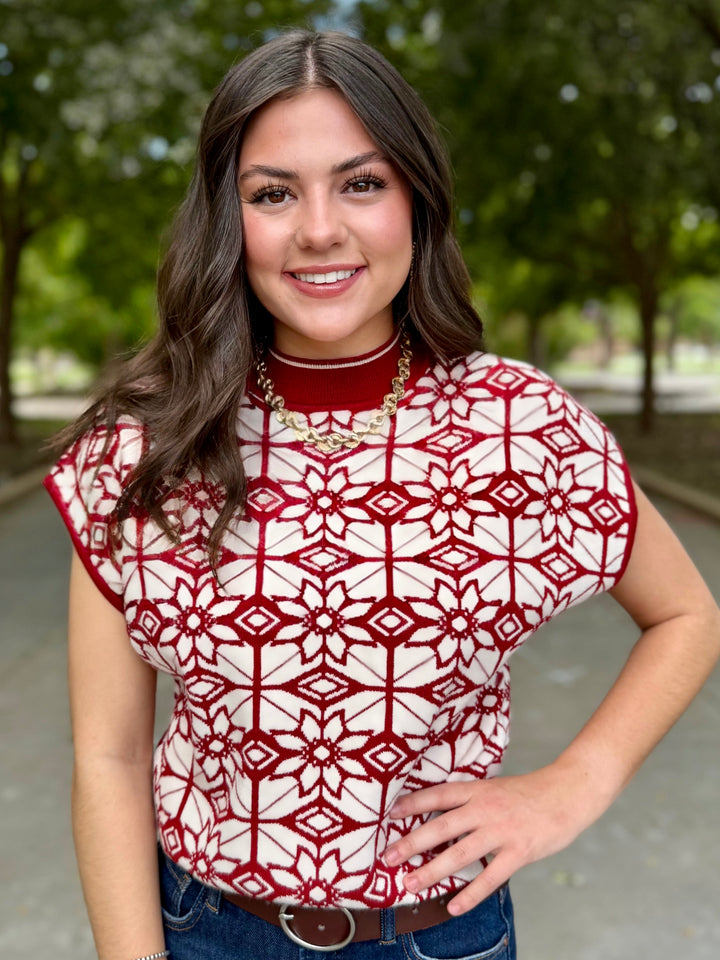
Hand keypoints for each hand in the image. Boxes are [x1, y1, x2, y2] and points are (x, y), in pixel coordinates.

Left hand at [382, 762, 602, 915]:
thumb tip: (444, 819)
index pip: (439, 795)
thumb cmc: (530, 793)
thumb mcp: (496, 789)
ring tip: (410, 884)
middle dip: (411, 843)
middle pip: (441, 826)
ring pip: (459, 854)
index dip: (414, 803)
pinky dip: (469, 894)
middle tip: (387, 858)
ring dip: (432, 871)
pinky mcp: (518, 852)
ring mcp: (501, 831)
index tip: (391, 815)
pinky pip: (489, 877)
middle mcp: (484, 808)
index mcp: (478, 790)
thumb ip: (472, 802)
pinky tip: (452, 906)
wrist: (567, 793)